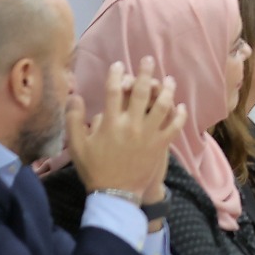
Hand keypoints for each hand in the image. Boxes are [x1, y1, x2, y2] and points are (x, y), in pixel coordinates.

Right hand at [65, 58, 183, 199]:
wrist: (115, 194)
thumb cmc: (94, 169)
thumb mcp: (77, 145)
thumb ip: (74, 120)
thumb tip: (74, 96)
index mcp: (110, 123)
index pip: (113, 92)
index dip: (115, 76)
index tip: (117, 65)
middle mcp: (131, 125)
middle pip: (140, 93)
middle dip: (144, 73)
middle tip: (147, 60)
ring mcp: (148, 135)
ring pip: (161, 106)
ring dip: (166, 90)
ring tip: (168, 79)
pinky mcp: (161, 145)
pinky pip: (174, 126)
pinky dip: (179, 115)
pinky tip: (180, 107)